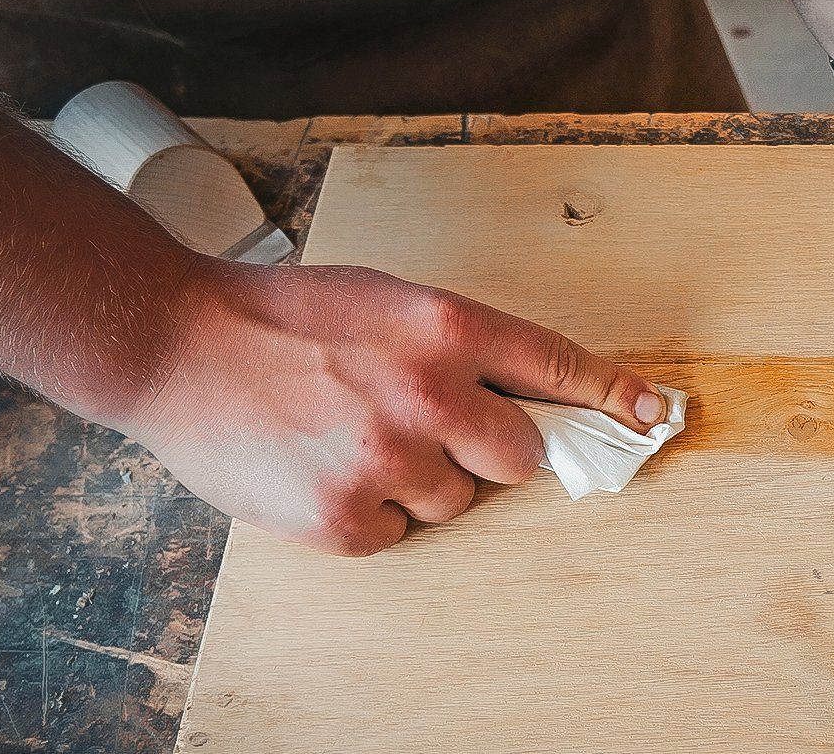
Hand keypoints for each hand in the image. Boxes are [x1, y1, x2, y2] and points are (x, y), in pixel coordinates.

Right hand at [124, 258, 664, 555]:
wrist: (179, 345)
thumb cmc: (286, 317)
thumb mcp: (390, 301)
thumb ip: (462, 344)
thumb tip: (529, 393)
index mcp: (445, 328)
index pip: (558, 367)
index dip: (614, 395)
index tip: (654, 415)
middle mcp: (429, 394)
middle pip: (521, 456)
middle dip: (491, 449)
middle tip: (434, 426)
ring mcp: (386, 460)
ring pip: (459, 500)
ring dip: (424, 480)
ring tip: (357, 438)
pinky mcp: (344, 517)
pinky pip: (399, 532)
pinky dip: (373, 511)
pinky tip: (330, 469)